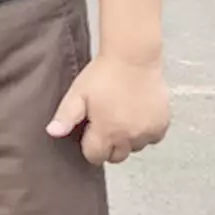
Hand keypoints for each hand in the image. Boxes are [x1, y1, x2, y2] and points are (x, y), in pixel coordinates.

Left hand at [47, 55, 169, 164]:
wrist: (133, 58)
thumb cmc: (104, 74)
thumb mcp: (77, 93)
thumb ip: (65, 116)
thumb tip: (52, 132)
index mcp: (106, 131)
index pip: (95, 156)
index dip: (89, 148)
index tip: (88, 135)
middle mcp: (129, 136)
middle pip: (117, 157)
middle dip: (108, 146)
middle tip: (104, 126)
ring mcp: (148, 132)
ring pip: (135, 148)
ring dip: (127, 140)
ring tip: (120, 118)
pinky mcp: (162, 124)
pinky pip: (152, 138)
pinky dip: (145, 132)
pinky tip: (137, 116)